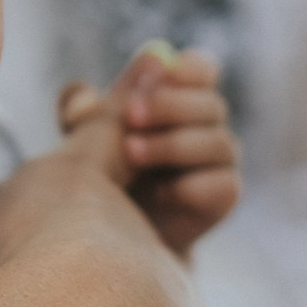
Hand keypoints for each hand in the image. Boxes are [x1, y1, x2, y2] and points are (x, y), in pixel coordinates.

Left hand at [59, 43, 239, 258]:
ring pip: (219, 143)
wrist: (115, 238)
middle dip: (169, 106)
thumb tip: (86, 91)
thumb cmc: (101, 175)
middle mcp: (205, 127)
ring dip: (172, 145)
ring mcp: (218, 163)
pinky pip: (225, 185)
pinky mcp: (221, 198)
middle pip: (211, 104)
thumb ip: (84, 112)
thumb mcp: (81, 140)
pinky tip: (160, 195)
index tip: (165, 71)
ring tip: (130, 155)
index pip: (201, 70)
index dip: (190, 68)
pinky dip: (190, 187)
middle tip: (131, 115)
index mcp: (177, 98)